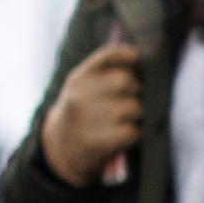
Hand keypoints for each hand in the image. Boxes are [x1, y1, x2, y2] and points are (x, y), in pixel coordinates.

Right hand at [37, 31, 143, 185]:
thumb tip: (143, 64)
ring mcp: (87, 117)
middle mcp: (80, 94)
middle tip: (129, 100)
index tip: (137, 59)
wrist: (60, 148)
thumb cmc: (83, 113)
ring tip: (123, 120)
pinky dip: (132, 134)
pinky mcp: (95, 140)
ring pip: (133, 107)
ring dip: (135, 115)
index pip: (109, 54)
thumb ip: (107, 73)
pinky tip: (121, 134)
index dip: (129, 55)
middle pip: (126, 80)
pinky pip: (132, 131)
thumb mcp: (84, 87)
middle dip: (135, 91)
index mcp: (79, 78)